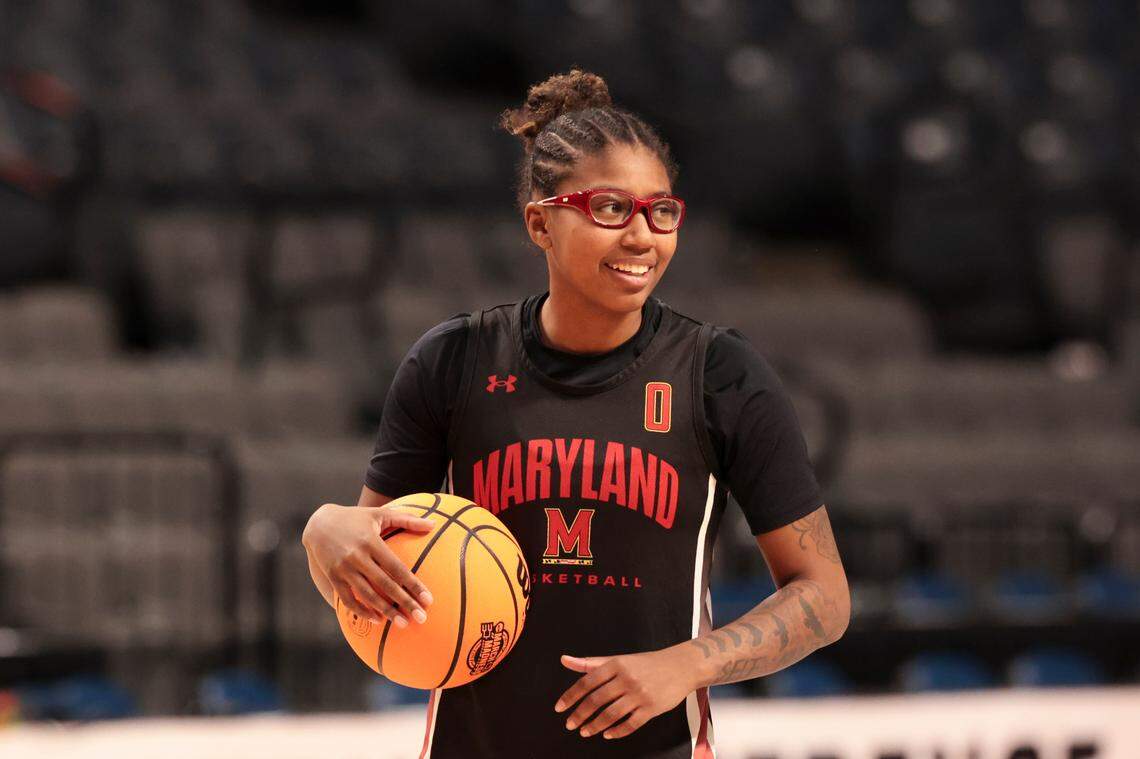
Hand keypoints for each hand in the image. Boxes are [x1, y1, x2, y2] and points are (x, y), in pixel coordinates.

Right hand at [302, 503, 434, 627]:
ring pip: (367, 595)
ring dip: (386, 611)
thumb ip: (407, 519)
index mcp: (371, 541)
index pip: (396, 567)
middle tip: (421, 618)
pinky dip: (362, 610)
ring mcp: (343, 568)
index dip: (413, 584)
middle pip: (385, 585)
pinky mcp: (333, 577)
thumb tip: (433, 524)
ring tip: (403, 624)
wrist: (319, 523)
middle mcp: (357, 556)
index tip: (428, 599)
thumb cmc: (356, 518)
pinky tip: (377, 619)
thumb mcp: (380, 514)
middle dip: (404, 603)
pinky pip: (348, 599)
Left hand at [554, 646, 696, 739]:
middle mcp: (627, 679)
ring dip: (595, 726)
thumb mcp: (618, 659)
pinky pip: (630, 724)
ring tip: (585, 732)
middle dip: (580, 715)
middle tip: (570, 725)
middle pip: (596, 700)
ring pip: (611, 714)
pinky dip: (617, 732)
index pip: (587, 682)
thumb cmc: (646, 664)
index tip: (559, 708)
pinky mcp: (652, 708)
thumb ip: (591, 663)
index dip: (570, 696)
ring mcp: (640, 694)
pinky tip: (608, 734)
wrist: (681, 666)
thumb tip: (564, 660)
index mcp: (616, 664)